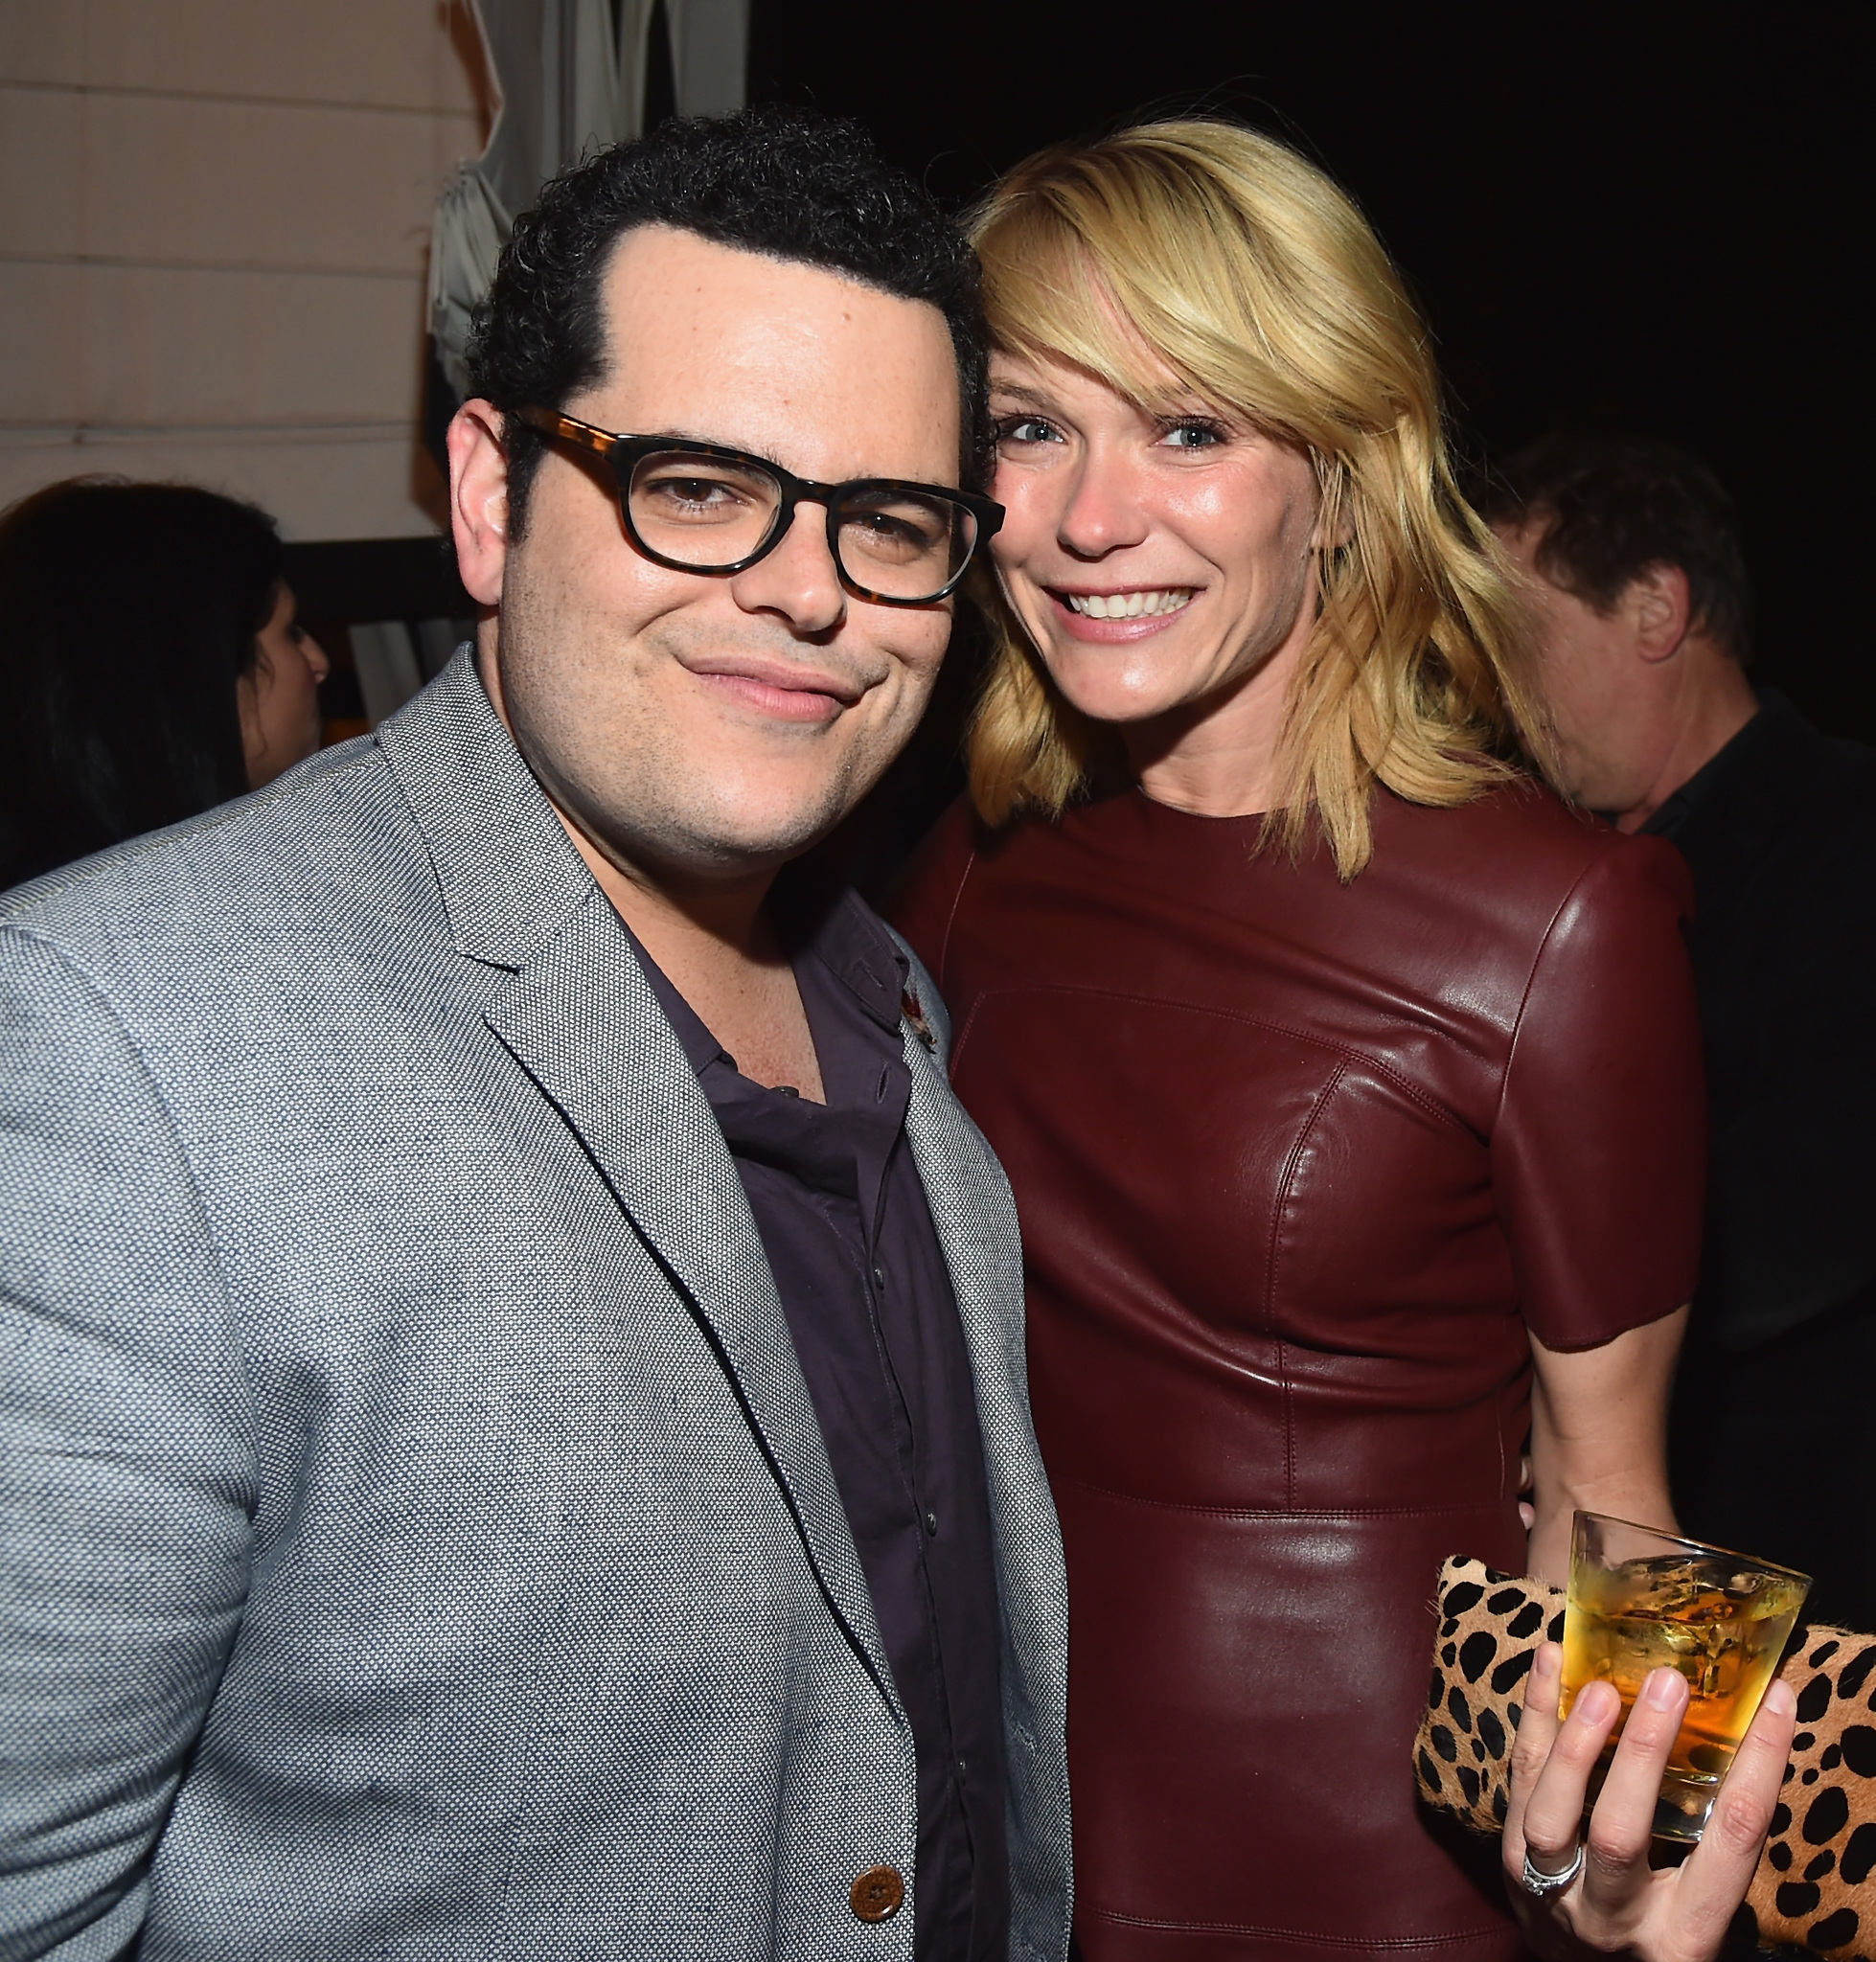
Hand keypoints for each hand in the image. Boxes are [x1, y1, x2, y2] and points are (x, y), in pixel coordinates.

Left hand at [1503, 1642, 1796, 1960]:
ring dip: (1572, 1741)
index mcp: (1685, 1934)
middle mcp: (1615, 1920)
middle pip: (1621, 1834)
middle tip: (1668, 1682)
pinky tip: (1548, 1663)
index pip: (1732, 1846)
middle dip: (1642, 1752)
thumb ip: (1712, 1844)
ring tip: (1597, 1682)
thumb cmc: (1656, 1935)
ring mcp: (1554, 1895)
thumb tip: (1739, 1733)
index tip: (1776, 1704)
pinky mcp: (1510, 1865)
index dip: (1759, 1769)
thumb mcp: (1696, 1912)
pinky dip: (1532, 1720)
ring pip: (1551, 1815)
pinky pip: (1517, 1786)